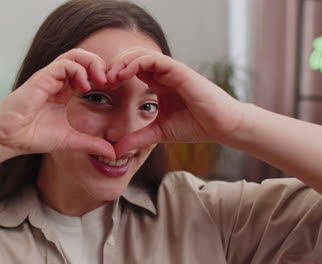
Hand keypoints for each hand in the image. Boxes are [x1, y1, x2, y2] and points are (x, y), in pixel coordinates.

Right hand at [0, 49, 115, 159]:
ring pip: (75, 55)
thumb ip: (92, 144)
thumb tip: (113, 154)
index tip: (115, 89)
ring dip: (92, 63)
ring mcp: (49, 78)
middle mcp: (58, 81)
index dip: (104, 76)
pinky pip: (64, 63)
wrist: (8, 139)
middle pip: (83, 59)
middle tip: (110, 82)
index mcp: (65, 91)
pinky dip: (78, 70)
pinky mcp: (41, 78)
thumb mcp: (72, 140)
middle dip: (101, 66)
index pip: (88, 72)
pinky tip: (84, 86)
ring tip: (101, 80)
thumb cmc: (34, 137)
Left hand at [107, 48, 244, 154]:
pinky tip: (125, 74)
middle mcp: (163, 74)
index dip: (114, 76)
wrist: (220, 127)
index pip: (131, 71)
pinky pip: (154, 59)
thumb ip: (137, 139)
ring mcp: (171, 70)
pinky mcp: (179, 70)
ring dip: (122, 62)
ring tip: (110, 76)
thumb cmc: (194, 127)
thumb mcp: (158, 133)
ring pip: (141, 54)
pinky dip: (137, 62)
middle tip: (101, 80)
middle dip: (114, 67)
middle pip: (132, 59)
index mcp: (158, 84)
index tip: (102, 89)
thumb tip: (116, 150)